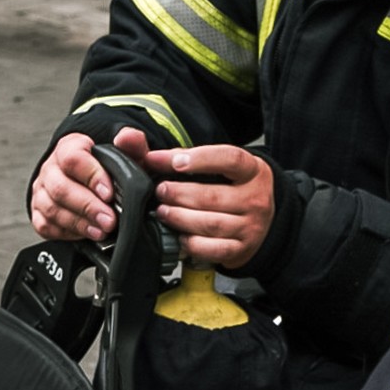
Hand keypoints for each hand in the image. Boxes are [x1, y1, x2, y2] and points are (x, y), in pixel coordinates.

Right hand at [29, 127, 149, 241]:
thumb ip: (131, 143)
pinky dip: (68, 233)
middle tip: (110, 220)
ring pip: (52, 209)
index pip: (73, 158)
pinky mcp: (39, 213)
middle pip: (60, 188)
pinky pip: (46, 226)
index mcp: (70, 147)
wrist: (93, 179)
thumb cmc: (109, 166)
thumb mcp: (126, 152)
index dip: (91, 176)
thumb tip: (128, 137)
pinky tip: (87, 235)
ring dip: (79, 223)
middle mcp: (51, 168)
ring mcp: (43, 192)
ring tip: (102, 231)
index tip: (109, 193)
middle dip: (87, 206)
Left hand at [143, 144, 273, 269]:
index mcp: (252, 170)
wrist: (258, 221)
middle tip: (160, 191)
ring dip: (179, 217)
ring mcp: (251, 226)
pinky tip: (179, 235)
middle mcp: (256, 198)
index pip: (230, 159)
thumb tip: (131, 140)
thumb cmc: (229, 188)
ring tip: (163, 211)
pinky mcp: (242, 249)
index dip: (200, 159)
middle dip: (178, 194)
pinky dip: (191, 242)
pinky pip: (212, 249)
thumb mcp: (215, 166)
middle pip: (212, 196)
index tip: (174, 162)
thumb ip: (175, 154)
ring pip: (210, 224)